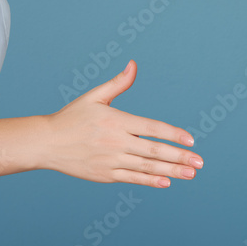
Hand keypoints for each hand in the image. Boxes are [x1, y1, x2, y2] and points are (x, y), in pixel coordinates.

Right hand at [43, 60, 203, 187]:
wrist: (47, 142)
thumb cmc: (72, 117)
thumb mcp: (95, 96)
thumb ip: (118, 83)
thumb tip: (134, 64)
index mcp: (116, 121)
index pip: (152, 127)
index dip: (173, 134)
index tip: (191, 139)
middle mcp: (116, 142)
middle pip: (154, 150)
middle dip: (179, 156)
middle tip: (199, 161)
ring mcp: (111, 160)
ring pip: (147, 167)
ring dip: (171, 171)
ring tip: (190, 173)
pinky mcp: (105, 175)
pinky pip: (132, 178)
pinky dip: (150, 180)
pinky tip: (166, 181)